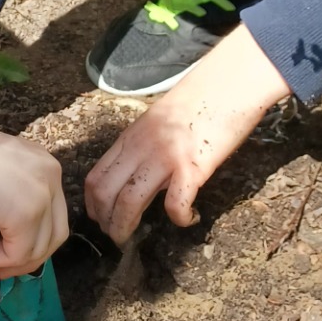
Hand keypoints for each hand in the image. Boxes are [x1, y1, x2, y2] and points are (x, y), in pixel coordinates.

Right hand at [0, 110, 68, 275]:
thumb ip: (10, 201)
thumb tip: (12, 239)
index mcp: (44, 163)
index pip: (54, 214)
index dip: (32, 240)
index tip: (7, 254)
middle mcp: (50, 175)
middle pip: (55, 234)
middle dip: (26, 258)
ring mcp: (42, 194)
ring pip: (37, 250)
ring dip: (3, 256)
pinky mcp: (27, 215)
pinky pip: (18, 255)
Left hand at [85, 24, 289, 243]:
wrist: (229, 82)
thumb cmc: (199, 99)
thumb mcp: (157, 120)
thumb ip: (143, 145)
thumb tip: (138, 172)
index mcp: (131, 137)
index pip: (96, 176)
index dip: (92, 204)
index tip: (100, 218)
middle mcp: (141, 148)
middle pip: (106, 193)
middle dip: (105, 222)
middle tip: (114, 235)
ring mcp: (165, 157)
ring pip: (129, 202)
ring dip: (125, 227)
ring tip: (130, 238)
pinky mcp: (193, 167)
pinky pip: (176, 204)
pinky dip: (179, 219)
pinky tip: (188, 219)